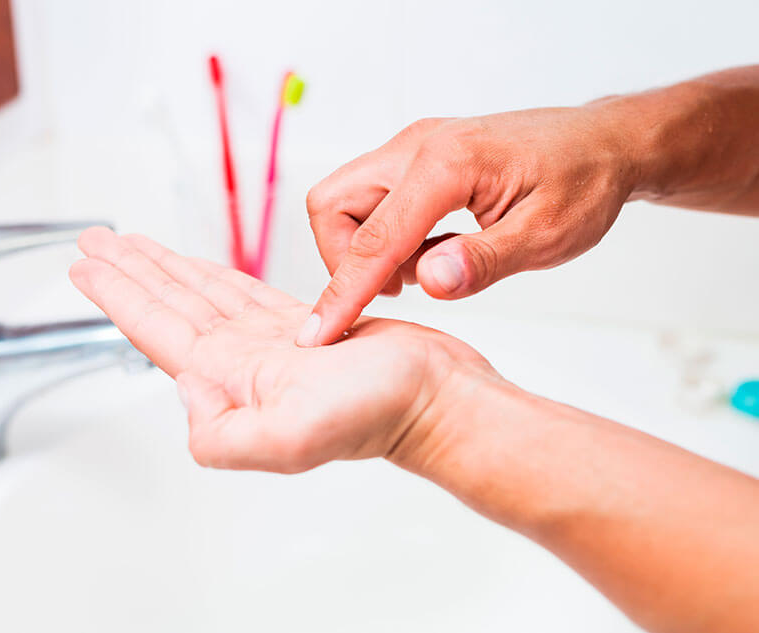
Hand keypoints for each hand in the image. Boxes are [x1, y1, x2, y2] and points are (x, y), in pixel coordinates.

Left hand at [69, 227, 499, 472]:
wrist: (437, 402)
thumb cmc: (382, 416)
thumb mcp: (291, 438)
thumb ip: (221, 431)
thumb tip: (180, 388)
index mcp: (231, 378)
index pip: (156, 329)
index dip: (116, 294)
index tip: (84, 264)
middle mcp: (243, 362)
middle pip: (169, 305)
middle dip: (130, 272)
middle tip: (95, 242)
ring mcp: (271, 345)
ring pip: (203, 294)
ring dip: (166, 268)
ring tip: (134, 246)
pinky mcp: (305, 327)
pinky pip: (245, 292)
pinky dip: (216, 274)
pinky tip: (200, 268)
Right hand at [300, 105, 637, 345]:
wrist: (601, 143)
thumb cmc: (581, 184)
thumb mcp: (547, 236)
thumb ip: (484, 261)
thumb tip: (430, 284)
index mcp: (447, 163)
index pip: (373, 237)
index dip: (342, 292)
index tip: (317, 335)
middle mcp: (417, 145)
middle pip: (332, 204)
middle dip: (342, 259)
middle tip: (397, 291)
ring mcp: (412, 147)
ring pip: (344, 201)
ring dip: (365, 248)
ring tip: (428, 267)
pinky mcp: (414, 158)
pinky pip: (371, 199)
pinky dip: (383, 235)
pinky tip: (432, 250)